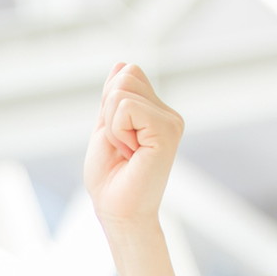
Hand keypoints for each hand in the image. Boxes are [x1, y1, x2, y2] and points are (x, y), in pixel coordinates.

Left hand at [84, 62, 183, 231]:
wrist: (117, 210)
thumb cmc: (110, 178)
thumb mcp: (105, 129)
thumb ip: (113, 99)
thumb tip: (122, 64)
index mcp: (155, 112)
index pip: (126, 74)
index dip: (107, 104)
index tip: (116, 136)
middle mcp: (168, 114)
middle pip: (125, 78)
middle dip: (107, 113)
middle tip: (120, 145)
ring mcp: (171, 121)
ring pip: (122, 92)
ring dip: (111, 125)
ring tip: (126, 151)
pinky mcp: (167, 131)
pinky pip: (127, 108)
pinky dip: (116, 131)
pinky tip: (131, 153)